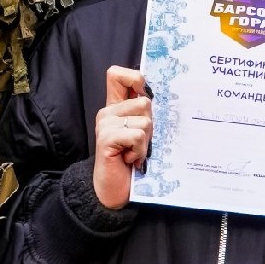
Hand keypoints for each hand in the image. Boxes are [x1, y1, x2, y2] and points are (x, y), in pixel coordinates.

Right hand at [92, 66, 152, 211]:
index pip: (116, 74)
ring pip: (145, 121)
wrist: (114, 189)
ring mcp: (104, 124)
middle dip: (151, 125)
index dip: (134, 77)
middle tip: (139, 142)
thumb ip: (143, 113)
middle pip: (144, 101)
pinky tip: (130, 159)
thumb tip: (159, 94)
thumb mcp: (140, 133)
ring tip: (135, 152)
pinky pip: (137, 136)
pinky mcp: (106, 138)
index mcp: (114, 107)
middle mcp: (107, 112)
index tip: (144, 94)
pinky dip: (140, 151)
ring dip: (146, 142)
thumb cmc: (130, 161)